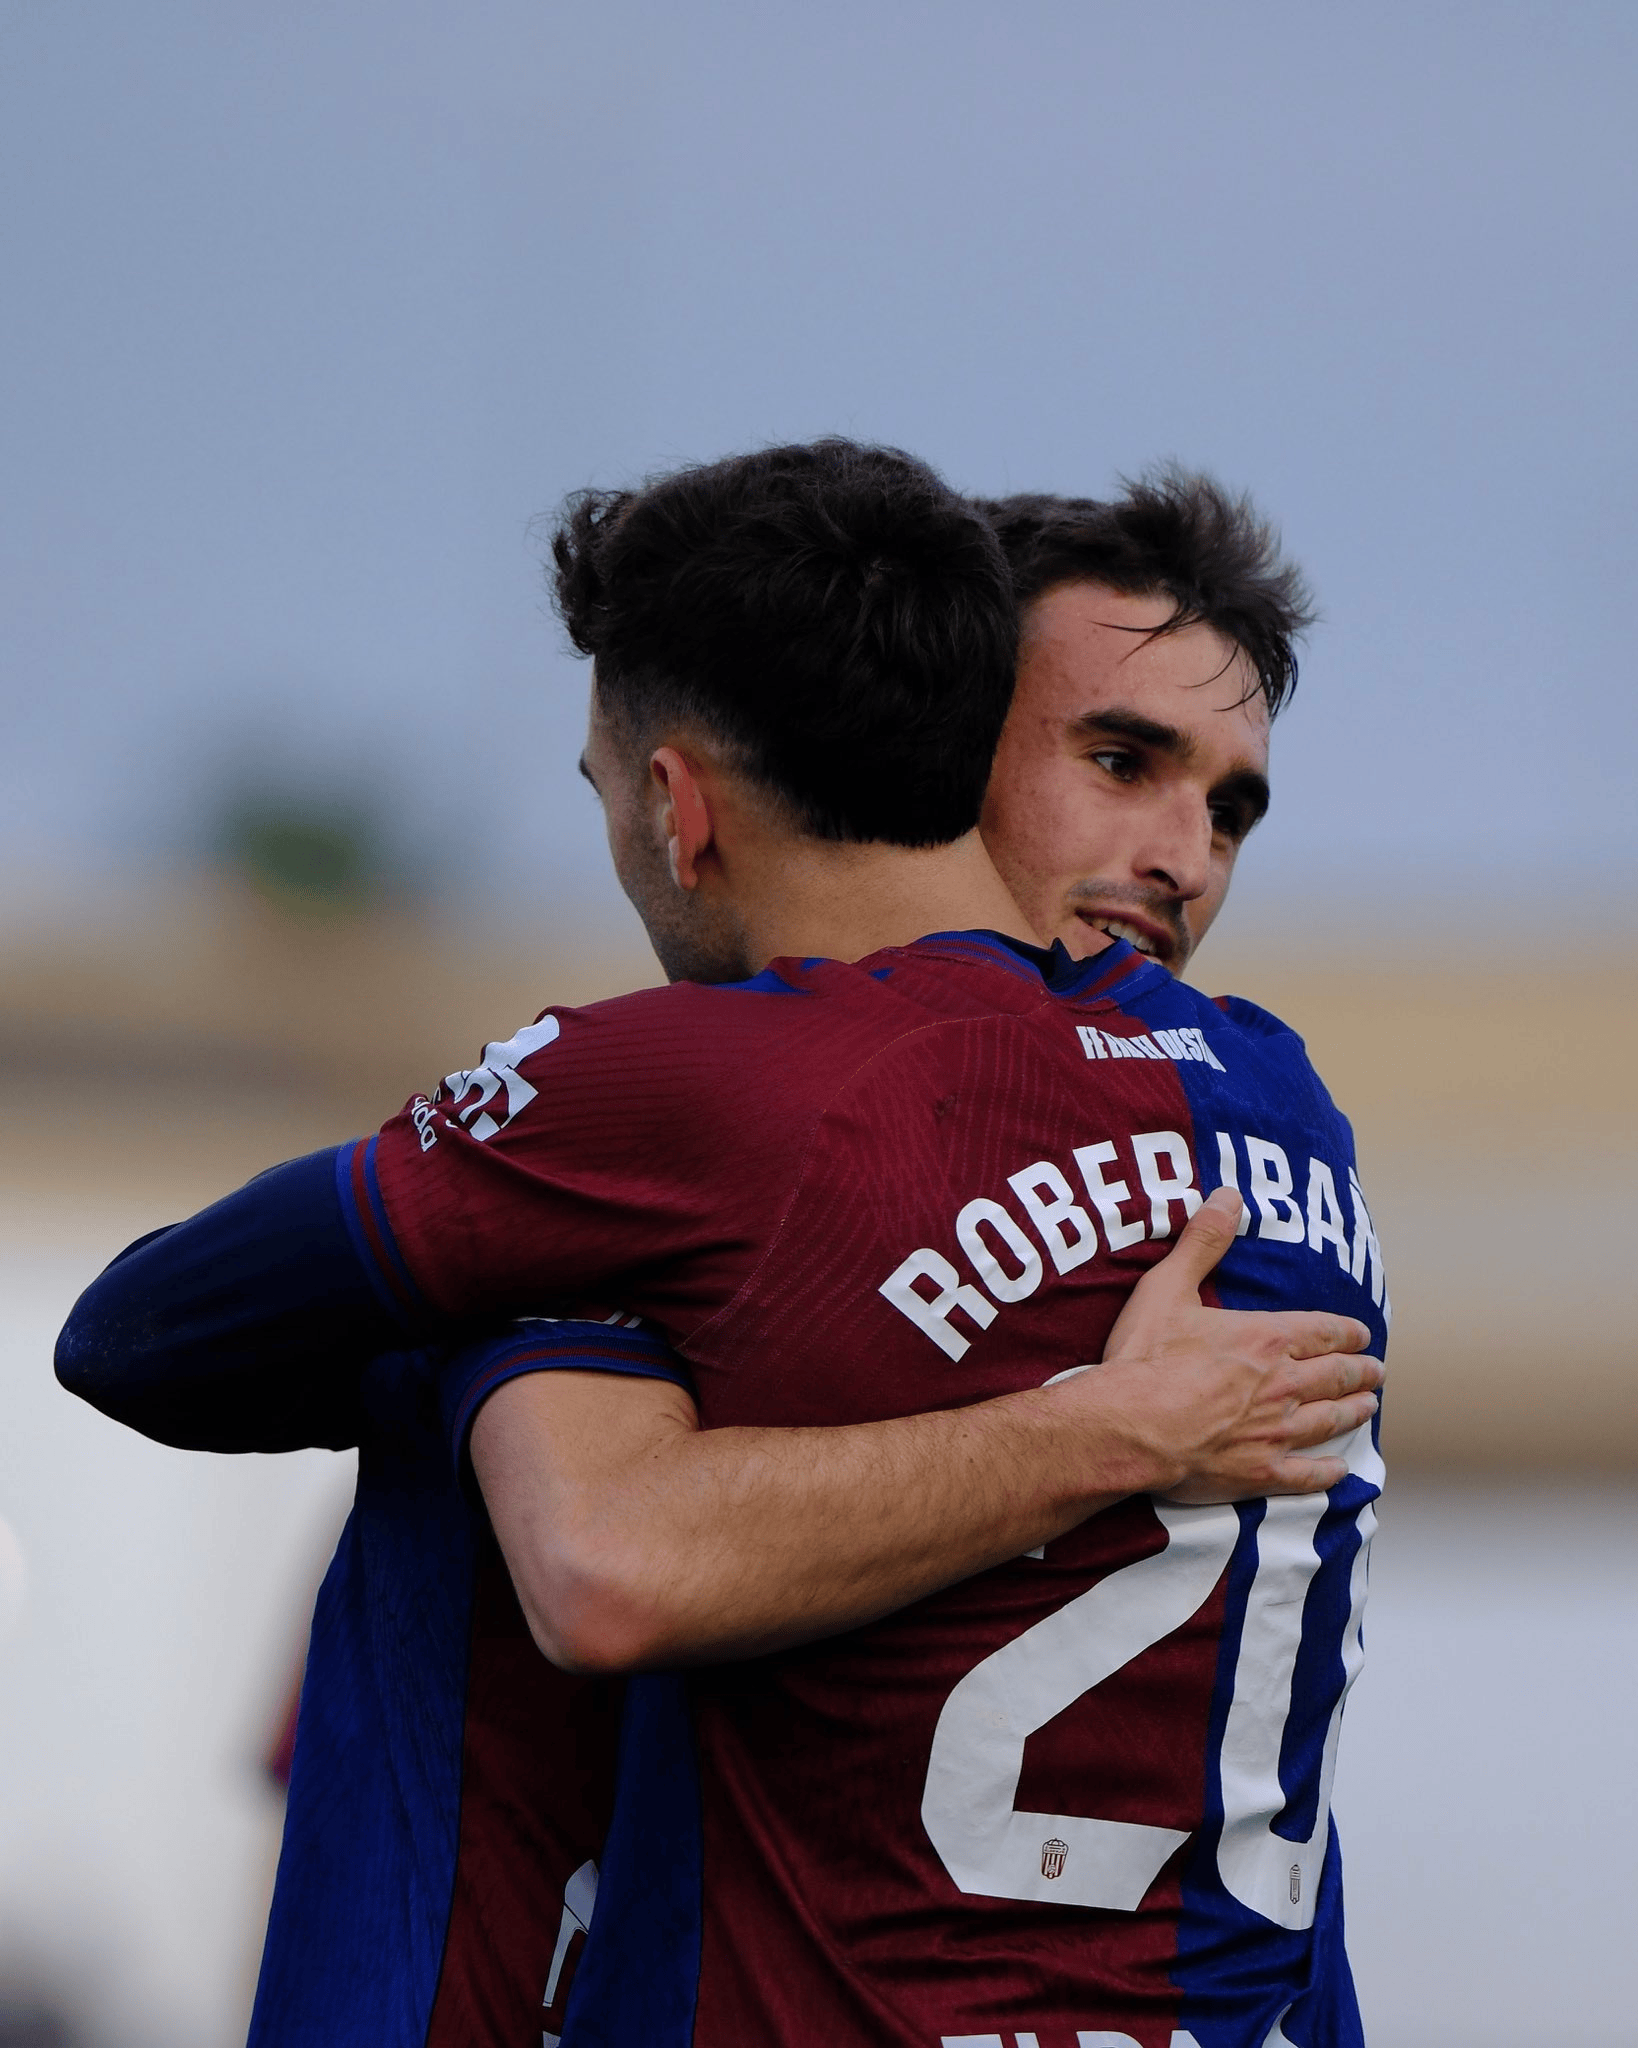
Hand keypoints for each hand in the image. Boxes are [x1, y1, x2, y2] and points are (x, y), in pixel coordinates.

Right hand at [1053, 1187, 1381, 1499]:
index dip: (1346, 1331)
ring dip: (1354, 1412)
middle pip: (1335, 1376)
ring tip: (1368, 1407)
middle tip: (1375, 1371)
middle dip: (1359, 1371)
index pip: (1322, 1331)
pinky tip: (1340, 1471)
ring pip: (1330, 1421)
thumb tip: (1229, 1196)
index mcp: (1264, 1339)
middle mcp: (1282, 1385)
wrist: (1130, 1426)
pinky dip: (1328, 1473)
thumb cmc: (1145, 1358)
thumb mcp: (1168, 1286)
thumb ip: (1202, 1242)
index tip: (1362, 1333)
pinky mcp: (1261, 1472)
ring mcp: (1276, 1432)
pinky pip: (1307, 1475)